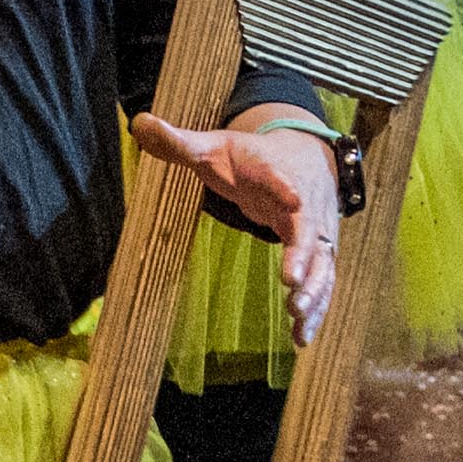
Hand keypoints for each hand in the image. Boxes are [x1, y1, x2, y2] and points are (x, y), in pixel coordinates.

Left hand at [133, 113, 340, 337]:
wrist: (302, 158)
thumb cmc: (250, 159)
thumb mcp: (214, 147)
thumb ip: (179, 142)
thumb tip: (139, 122)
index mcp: (275, 173)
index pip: (282, 179)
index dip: (286, 188)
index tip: (293, 200)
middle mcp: (305, 205)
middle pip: (310, 231)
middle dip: (304, 258)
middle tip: (292, 284)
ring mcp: (317, 232)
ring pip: (323, 264)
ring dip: (314, 293)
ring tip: (297, 322)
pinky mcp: (320, 254)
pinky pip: (323, 284)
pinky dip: (316, 309)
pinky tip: (301, 339)